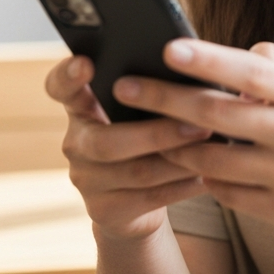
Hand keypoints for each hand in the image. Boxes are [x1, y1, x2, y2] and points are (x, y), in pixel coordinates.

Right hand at [44, 55, 214, 240]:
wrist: (134, 202)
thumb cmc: (145, 133)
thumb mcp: (139, 110)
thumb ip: (149, 89)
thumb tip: (193, 68)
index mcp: (81, 106)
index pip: (60, 86)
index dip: (68, 76)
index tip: (86, 63)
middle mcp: (77, 142)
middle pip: (107, 141)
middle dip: (157, 133)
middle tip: (199, 122)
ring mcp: (87, 180)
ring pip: (136, 171)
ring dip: (179, 158)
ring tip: (212, 145)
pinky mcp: (105, 211)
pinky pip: (150, 198)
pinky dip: (184, 185)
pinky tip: (209, 174)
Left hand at [111, 40, 273, 242]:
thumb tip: (230, 57)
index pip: (249, 71)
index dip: (206, 60)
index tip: (167, 48)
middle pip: (217, 116)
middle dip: (164, 100)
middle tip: (125, 88)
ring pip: (213, 160)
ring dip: (174, 146)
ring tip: (147, 131)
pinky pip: (228, 193)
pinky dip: (205, 178)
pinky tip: (190, 165)